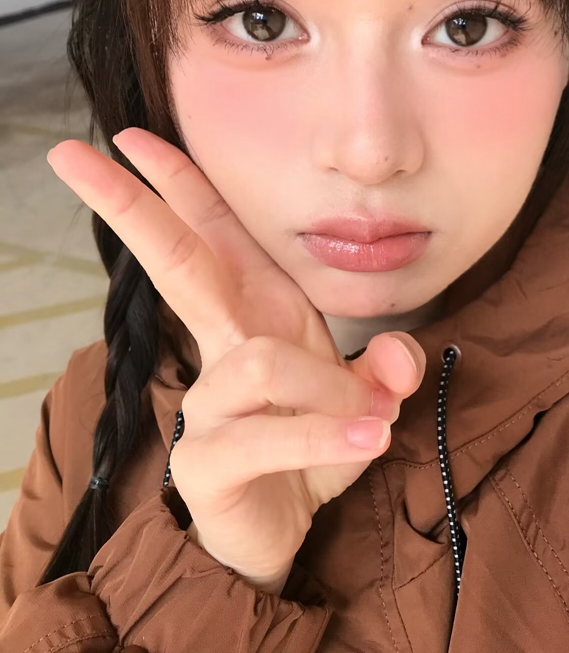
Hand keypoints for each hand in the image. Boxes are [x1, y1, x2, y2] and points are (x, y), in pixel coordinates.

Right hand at [46, 128, 425, 590]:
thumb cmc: (313, 442)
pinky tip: (368, 440)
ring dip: (328, 387)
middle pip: (173, 260)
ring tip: (372, 417)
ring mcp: (207, 403)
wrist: (289, 528)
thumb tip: (399, 355)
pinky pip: (268, 434)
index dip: (177, 182)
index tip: (133, 138)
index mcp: (254, 310)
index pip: (209, 232)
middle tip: (72, 158)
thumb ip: (386, 370)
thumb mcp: (362, 399)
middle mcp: (223, 344)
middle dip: (128, 206)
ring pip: (260, 363)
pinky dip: (326, 435)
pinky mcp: (207, 461)